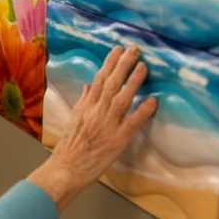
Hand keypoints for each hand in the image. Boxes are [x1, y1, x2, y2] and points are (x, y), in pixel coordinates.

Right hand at [27, 45, 157, 212]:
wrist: (66, 170)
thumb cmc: (69, 148)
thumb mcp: (73, 121)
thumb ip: (82, 102)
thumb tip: (89, 86)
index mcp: (85, 107)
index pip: (98, 79)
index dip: (109, 63)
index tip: (118, 49)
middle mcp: (95, 112)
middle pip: (111, 84)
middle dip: (123, 64)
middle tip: (135, 49)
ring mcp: (106, 125)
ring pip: (122, 98)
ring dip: (133, 81)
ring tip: (144, 66)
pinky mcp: (116, 140)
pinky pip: (131, 123)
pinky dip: (142, 111)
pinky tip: (153, 100)